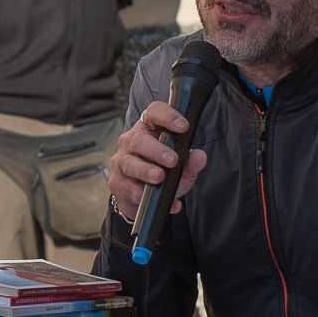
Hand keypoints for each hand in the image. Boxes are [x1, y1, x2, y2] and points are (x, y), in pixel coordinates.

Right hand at [109, 101, 208, 218]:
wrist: (141, 197)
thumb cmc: (162, 172)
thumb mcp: (182, 168)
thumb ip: (191, 162)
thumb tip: (199, 156)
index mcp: (148, 131)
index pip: (153, 113)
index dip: (167, 116)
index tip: (183, 126)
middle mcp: (131, 142)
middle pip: (139, 140)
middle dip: (157, 150)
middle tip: (173, 160)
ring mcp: (122, 162)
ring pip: (130, 164)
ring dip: (146, 171)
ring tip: (160, 178)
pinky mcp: (118, 183)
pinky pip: (133, 191)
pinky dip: (149, 197)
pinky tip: (169, 203)